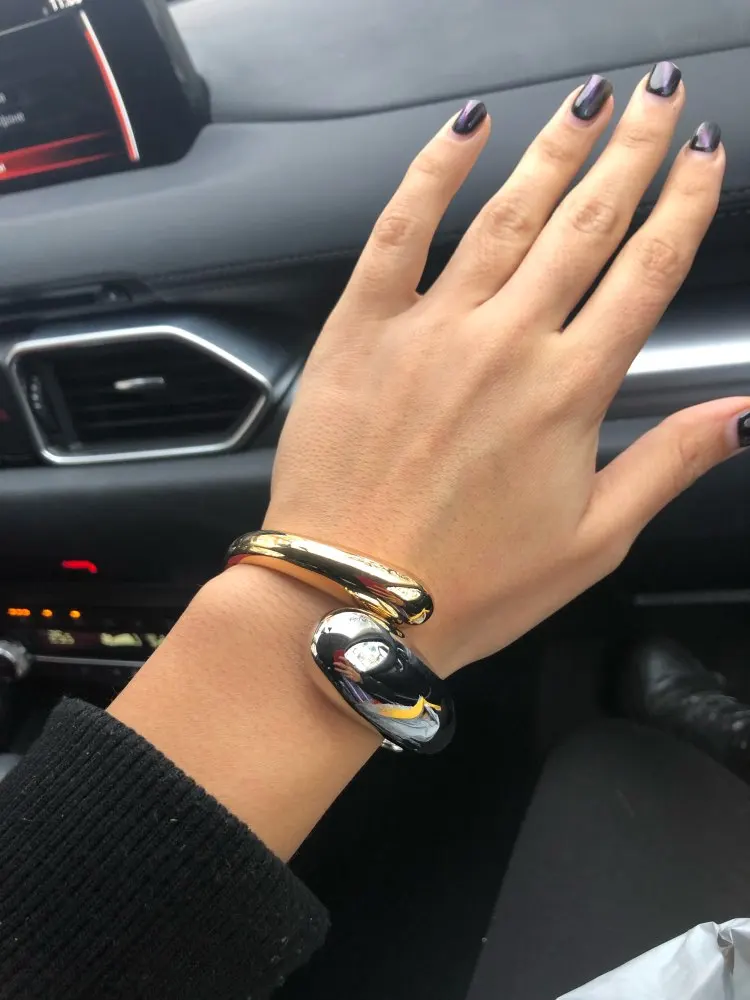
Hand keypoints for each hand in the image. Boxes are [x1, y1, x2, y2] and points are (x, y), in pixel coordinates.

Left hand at [266, 71, 749, 676]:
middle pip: (587, 223)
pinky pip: (399, 229)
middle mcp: (506, 343)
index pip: (646, 272)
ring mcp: (431, 328)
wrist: (349, 599)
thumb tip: (742, 415)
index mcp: (568, 392)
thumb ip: (669, 463)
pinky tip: (465, 130)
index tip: (702, 155)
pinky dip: (432, 172)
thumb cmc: (467, 584)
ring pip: (507, 214)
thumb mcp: (592, 542)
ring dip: (554, 149)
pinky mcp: (362, 329)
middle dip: (632, 152)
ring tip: (590, 101)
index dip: (683, 205)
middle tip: (659, 97)